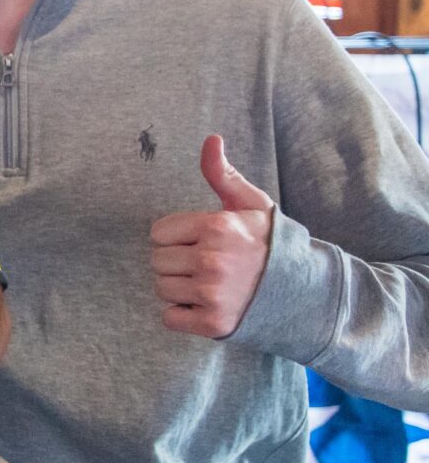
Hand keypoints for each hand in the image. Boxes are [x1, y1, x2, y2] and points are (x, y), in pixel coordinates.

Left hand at [150, 134, 275, 339]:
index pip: (158, 233)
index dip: (177, 237)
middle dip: (177, 262)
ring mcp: (212, 294)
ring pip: (162, 289)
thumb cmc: (270, 244)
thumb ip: (222, 174)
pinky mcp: (213, 323)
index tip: (201, 241)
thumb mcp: (250, 204)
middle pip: (157, 261)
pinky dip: (183, 315)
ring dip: (180, 289)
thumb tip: (211, 139)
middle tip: (207, 264)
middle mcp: (212, 260)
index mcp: (217, 227)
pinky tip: (207, 305)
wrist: (305, 291)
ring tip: (211, 284)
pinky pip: (170, 317)